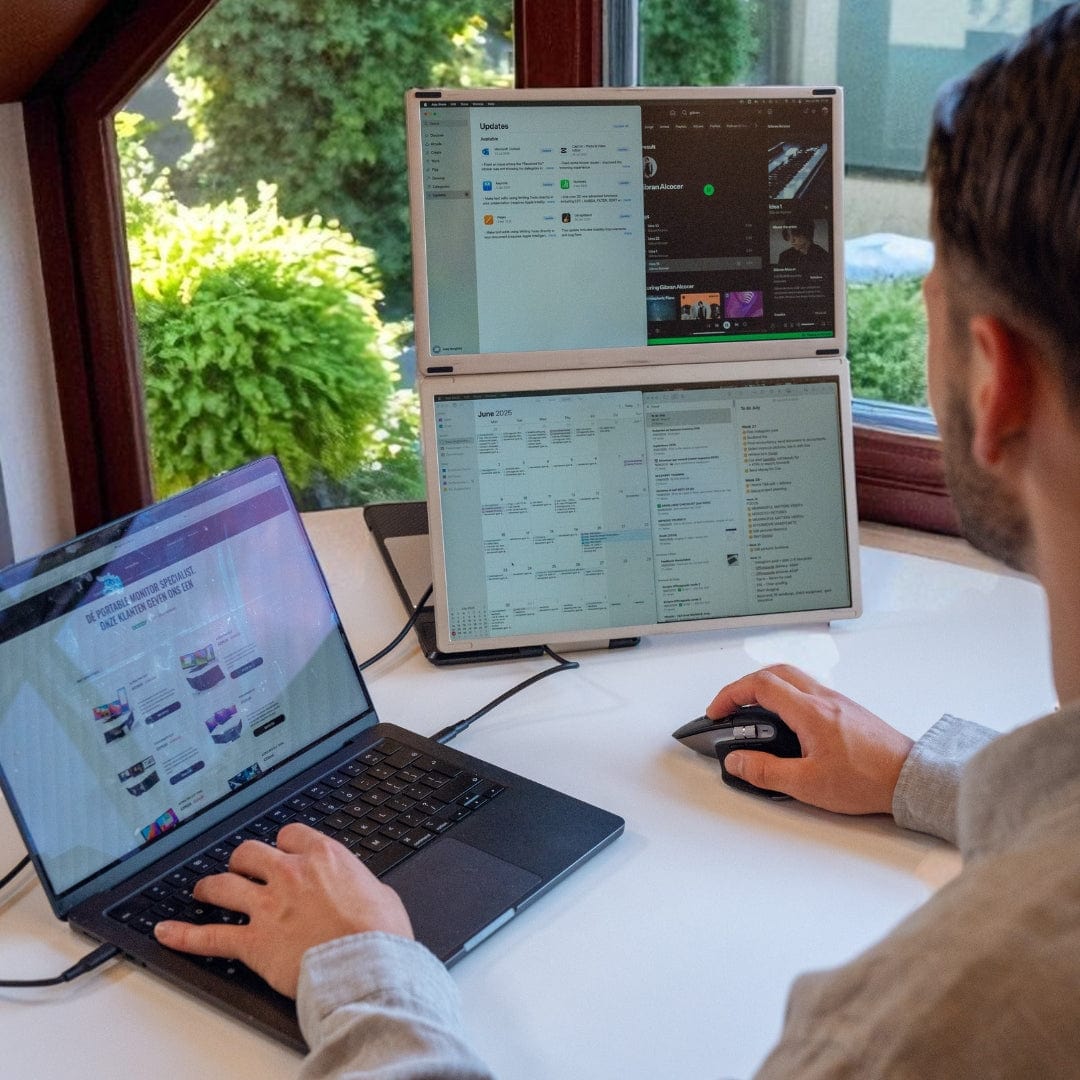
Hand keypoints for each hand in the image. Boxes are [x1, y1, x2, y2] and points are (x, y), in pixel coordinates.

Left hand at [154, 822, 412, 997]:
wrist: (366, 966)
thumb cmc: (380, 933)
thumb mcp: (380, 894)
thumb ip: (359, 884)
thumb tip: (360, 890)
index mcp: (323, 857)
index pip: (290, 834)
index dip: (283, 843)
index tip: (283, 851)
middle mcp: (289, 874)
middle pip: (249, 852)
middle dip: (242, 860)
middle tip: (241, 869)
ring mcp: (266, 907)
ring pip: (223, 885)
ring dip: (211, 887)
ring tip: (203, 890)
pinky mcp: (252, 943)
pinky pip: (209, 937)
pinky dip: (184, 935)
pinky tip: (166, 932)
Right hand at [707, 664, 914, 814]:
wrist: (910, 779)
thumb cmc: (868, 780)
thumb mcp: (807, 784)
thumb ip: (766, 772)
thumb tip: (737, 762)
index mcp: (809, 711)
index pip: (760, 685)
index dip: (731, 694)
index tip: (718, 711)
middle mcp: (823, 698)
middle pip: (775, 671)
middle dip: (745, 685)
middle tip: (731, 706)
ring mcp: (837, 701)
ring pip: (794, 678)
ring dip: (767, 687)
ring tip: (754, 713)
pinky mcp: (847, 710)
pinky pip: (809, 690)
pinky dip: (787, 696)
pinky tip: (787, 722)